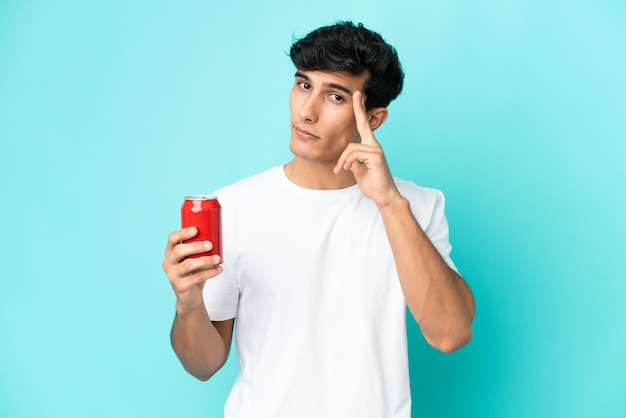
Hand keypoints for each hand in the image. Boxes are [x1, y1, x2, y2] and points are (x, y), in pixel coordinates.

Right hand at [162, 227, 222, 312]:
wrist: (189, 295)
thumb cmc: (193, 272)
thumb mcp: (193, 258)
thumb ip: (199, 249)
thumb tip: (215, 238)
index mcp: (170, 252)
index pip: (172, 239)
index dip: (182, 233)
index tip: (195, 229)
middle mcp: (168, 263)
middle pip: (179, 251)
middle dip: (195, 246)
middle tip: (210, 244)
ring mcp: (172, 275)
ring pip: (188, 265)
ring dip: (205, 260)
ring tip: (217, 258)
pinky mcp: (180, 286)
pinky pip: (196, 278)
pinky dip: (210, 273)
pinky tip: (218, 269)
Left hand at [334, 91, 400, 206]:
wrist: (383, 196)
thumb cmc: (372, 184)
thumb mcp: (358, 170)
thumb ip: (353, 161)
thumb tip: (347, 159)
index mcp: (370, 147)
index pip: (364, 126)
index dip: (360, 112)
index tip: (358, 97)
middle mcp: (375, 145)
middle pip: (363, 124)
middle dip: (359, 108)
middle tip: (356, 93)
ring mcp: (377, 150)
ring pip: (351, 147)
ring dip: (342, 160)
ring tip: (340, 170)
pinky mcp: (376, 156)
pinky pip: (355, 155)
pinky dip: (348, 162)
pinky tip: (349, 170)